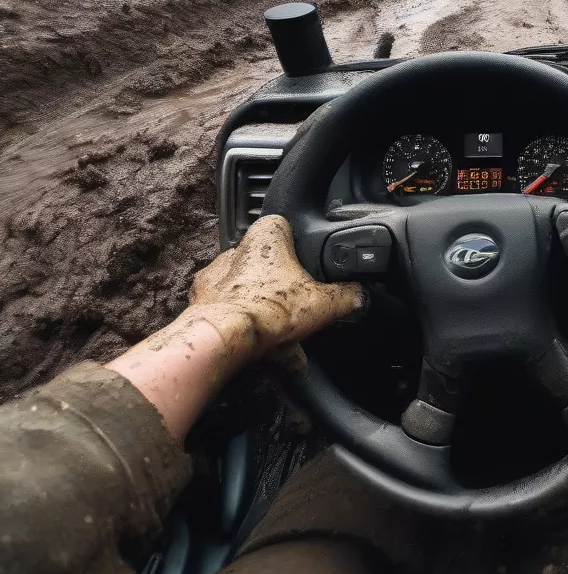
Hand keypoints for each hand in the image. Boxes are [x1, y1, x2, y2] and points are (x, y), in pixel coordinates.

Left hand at [187, 214, 365, 363]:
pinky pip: (227, 313)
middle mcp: (235, 252)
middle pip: (264, 261)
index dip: (296, 240)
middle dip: (279, 284)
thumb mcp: (324, 303)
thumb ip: (347, 296)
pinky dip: (242, 328)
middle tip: (295, 305)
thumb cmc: (268, 309)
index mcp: (265, 238)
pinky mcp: (200, 306)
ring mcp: (213, 279)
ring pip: (244, 289)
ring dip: (260, 308)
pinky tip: (260, 350)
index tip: (306, 258)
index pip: (281, 224)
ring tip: (280, 338)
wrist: (221, 339)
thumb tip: (361, 297)